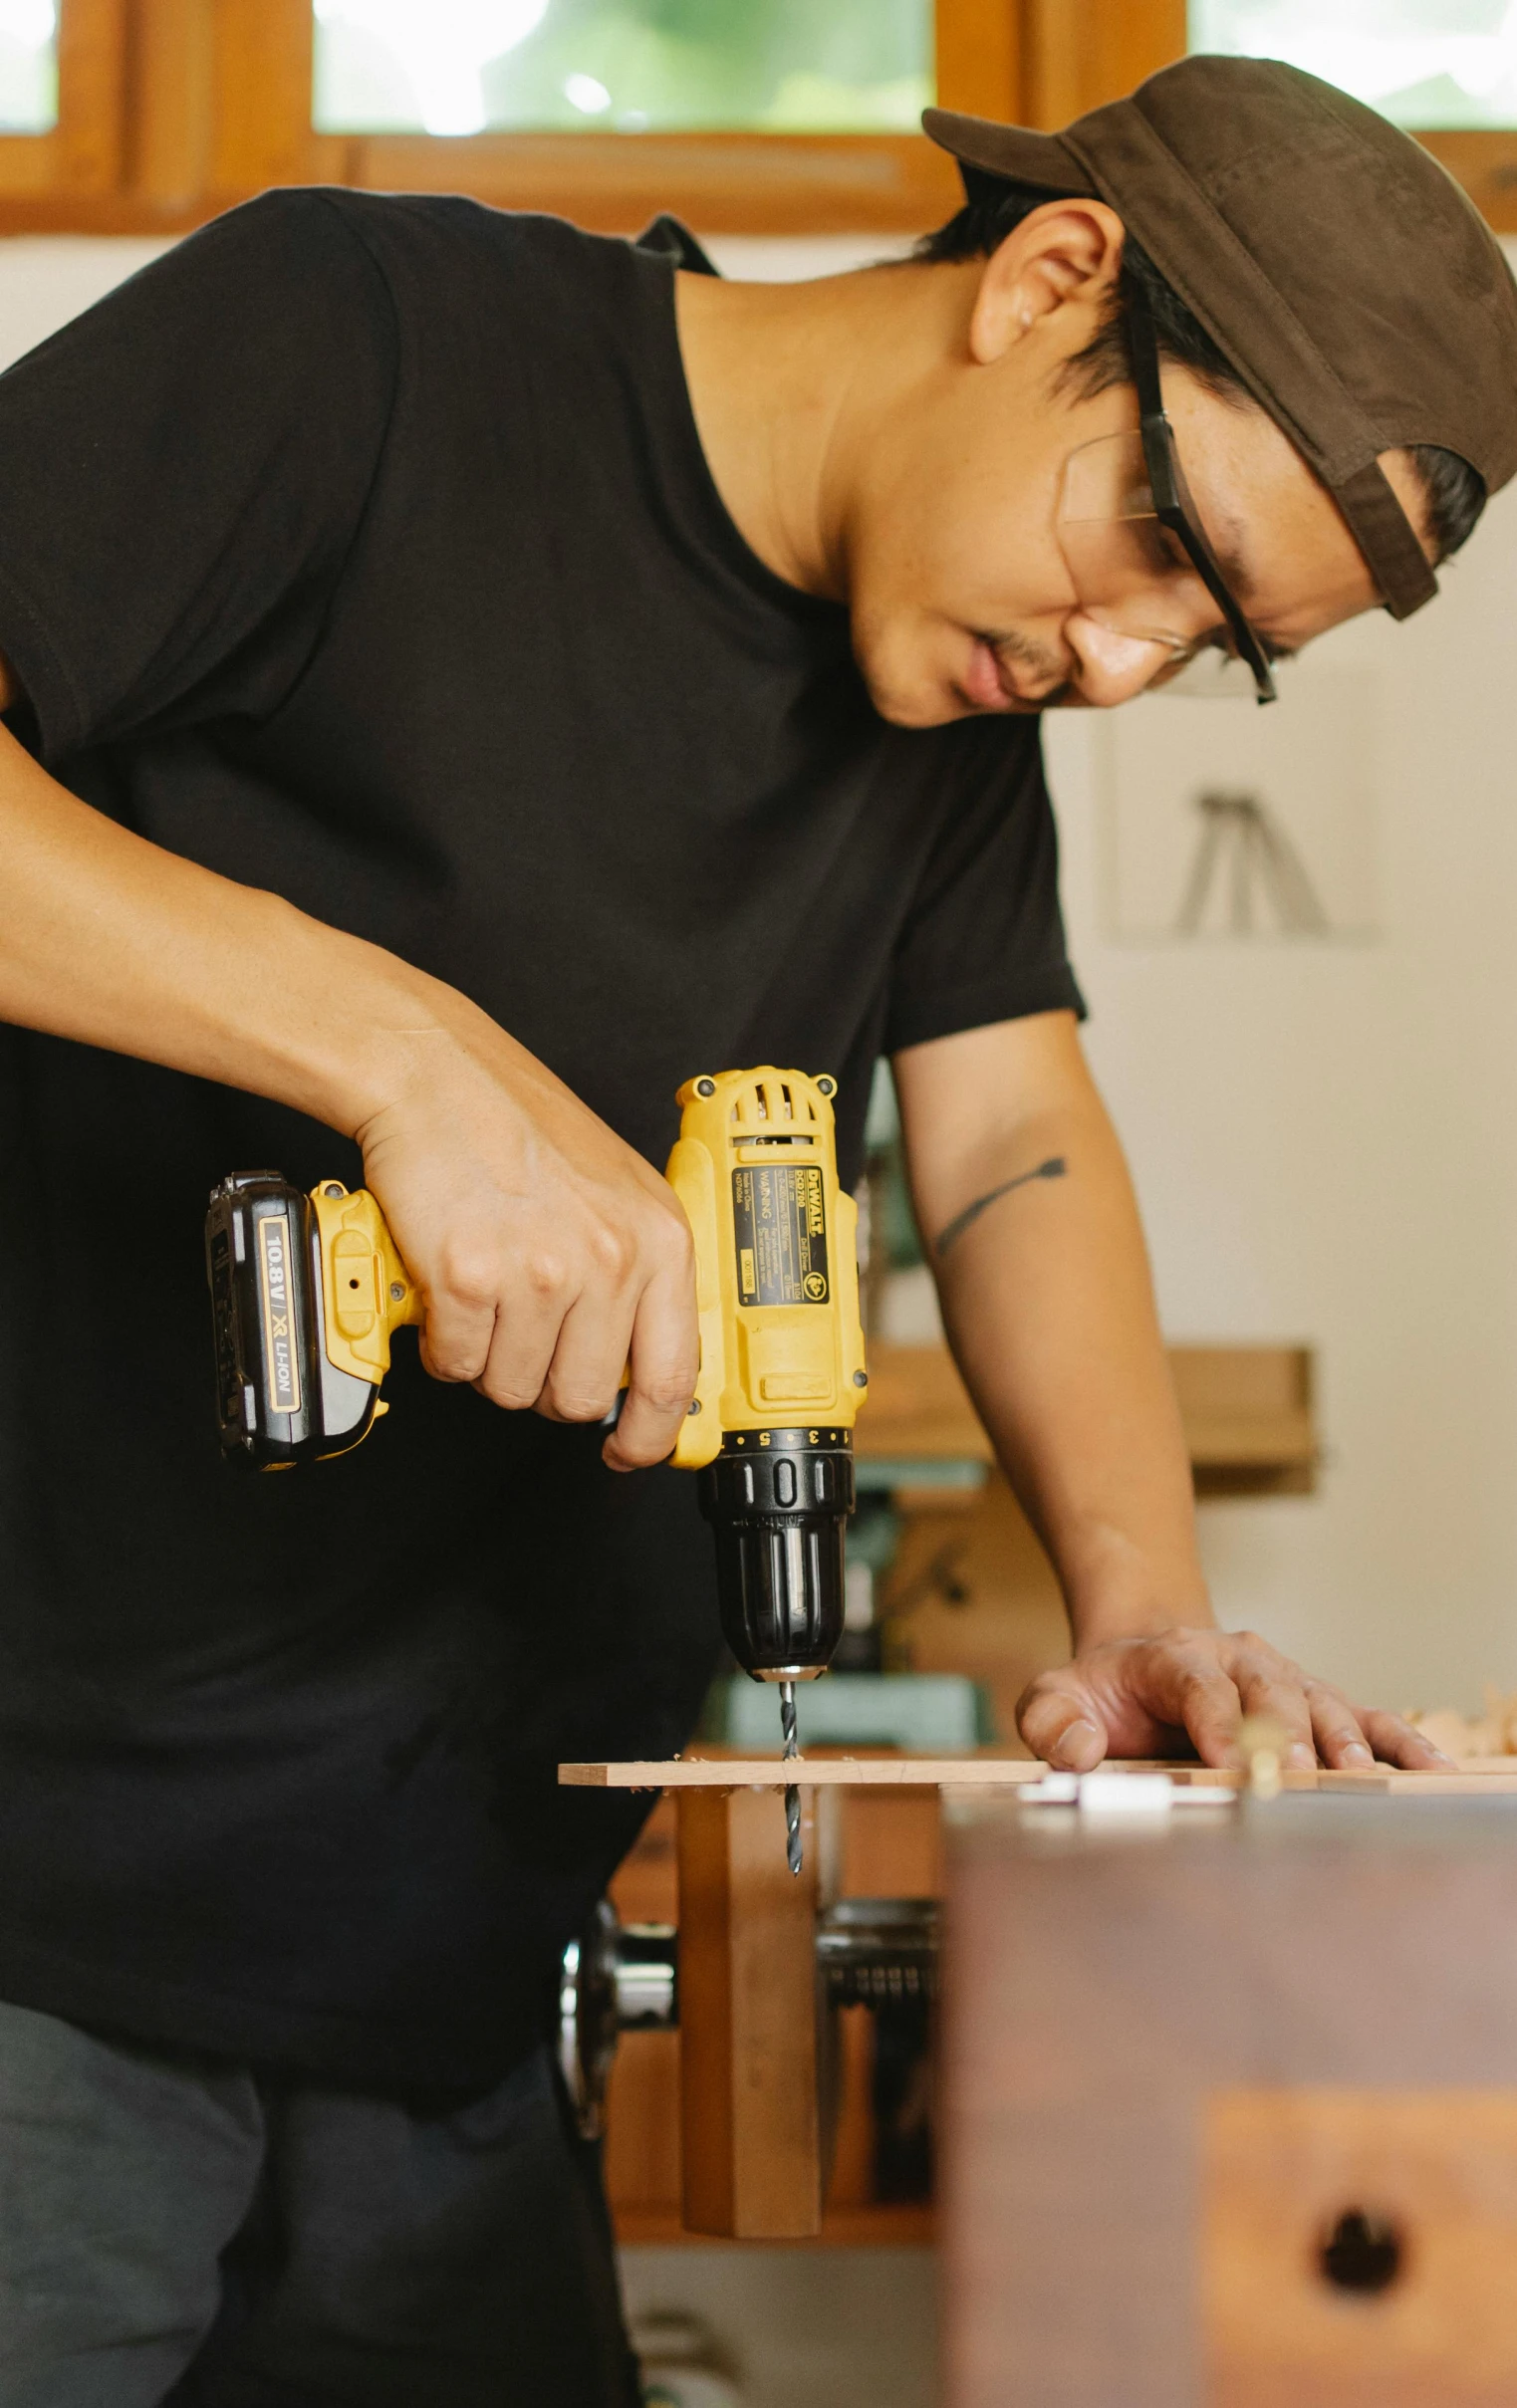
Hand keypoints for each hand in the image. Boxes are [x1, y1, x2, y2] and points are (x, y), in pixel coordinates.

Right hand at [354, 1015, 696, 1469]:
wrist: (435, 1076)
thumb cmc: (519, 1127)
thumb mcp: (617, 1193)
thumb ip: (639, 1273)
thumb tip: (637, 1366)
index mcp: (659, 1240)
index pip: (672, 1375)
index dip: (649, 1434)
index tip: (628, 1450)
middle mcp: (609, 1260)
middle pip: (580, 1396)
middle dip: (542, 1382)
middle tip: (522, 1334)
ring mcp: (541, 1271)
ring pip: (512, 1387)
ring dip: (488, 1358)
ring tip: (485, 1294)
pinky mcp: (470, 1277)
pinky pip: (457, 1363)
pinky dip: (443, 1342)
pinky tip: (449, 1289)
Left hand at [1017, 1626, 1453, 1772]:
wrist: (1145, 1653)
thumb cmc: (1102, 1691)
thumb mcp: (1055, 1696)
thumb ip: (1052, 1720)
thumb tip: (1078, 1751)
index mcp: (1173, 1657)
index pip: (1196, 1683)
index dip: (1215, 1720)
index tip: (1229, 1764)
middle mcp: (1236, 1659)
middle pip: (1269, 1689)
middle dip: (1284, 1734)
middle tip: (1297, 1782)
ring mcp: (1282, 1677)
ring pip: (1320, 1700)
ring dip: (1340, 1740)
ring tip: (1357, 1780)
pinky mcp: (1314, 1700)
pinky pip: (1363, 1716)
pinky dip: (1396, 1741)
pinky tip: (1428, 1771)